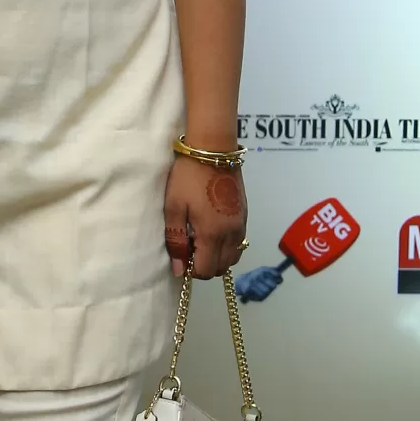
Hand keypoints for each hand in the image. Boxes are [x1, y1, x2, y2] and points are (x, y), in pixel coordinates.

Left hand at [164, 154, 247, 280]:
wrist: (213, 150)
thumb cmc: (187, 178)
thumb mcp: (174, 207)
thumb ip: (176, 240)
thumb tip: (179, 270)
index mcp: (212, 234)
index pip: (206, 270)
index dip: (191, 270)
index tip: (182, 254)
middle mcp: (231, 234)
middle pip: (221, 268)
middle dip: (205, 265)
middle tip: (190, 246)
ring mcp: (241, 225)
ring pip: (233, 257)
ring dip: (217, 257)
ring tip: (201, 239)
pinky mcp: (245, 215)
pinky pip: (239, 243)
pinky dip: (226, 246)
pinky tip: (213, 229)